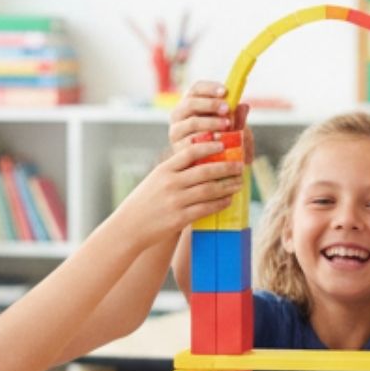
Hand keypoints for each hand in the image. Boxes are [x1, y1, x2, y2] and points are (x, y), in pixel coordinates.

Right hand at [113, 136, 244, 245]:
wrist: (129, 226)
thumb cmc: (144, 202)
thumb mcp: (155, 180)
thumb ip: (174, 170)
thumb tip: (201, 162)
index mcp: (164, 170)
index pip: (190, 152)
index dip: (209, 146)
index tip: (224, 144)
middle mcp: (170, 183)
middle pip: (205, 171)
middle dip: (226, 167)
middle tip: (240, 165)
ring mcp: (176, 201)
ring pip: (209, 190)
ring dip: (227, 186)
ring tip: (238, 183)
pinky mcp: (180, 218)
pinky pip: (206, 208)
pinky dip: (220, 203)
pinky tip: (228, 200)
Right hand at [168, 80, 253, 159]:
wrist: (214, 165)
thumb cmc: (224, 140)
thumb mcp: (234, 128)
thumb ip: (238, 118)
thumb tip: (244, 107)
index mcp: (191, 102)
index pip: (196, 89)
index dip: (210, 88)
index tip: (225, 91)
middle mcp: (180, 115)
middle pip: (190, 103)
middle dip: (211, 104)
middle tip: (227, 109)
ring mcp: (176, 132)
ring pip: (191, 122)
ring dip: (211, 122)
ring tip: (228, 126)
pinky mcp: (178, 149)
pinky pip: (190, 143)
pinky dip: (206, 141)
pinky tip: (220, 143)